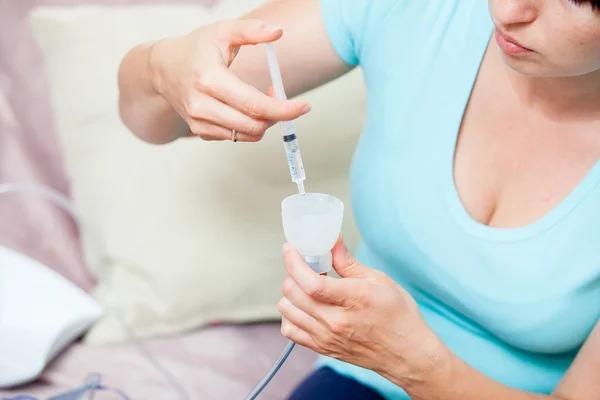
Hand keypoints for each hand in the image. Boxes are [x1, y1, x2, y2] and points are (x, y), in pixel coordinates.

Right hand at [148, 19, 310, 141]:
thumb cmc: (196, 49)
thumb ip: (251, 30)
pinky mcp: (201, 131)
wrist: (163, 69)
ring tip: (263, 102)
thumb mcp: (222, 31)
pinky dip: (249, 127)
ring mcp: (199, 121)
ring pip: (246, 135)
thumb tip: (277, 32)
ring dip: (264, 122)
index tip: (303, 107)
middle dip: (276, 115)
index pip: (253, 104)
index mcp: (209, 79)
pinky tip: (246, 109)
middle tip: (280, 98)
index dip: (283, 109)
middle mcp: (201, 105)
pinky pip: (235, 137)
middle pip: (252, 125)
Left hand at [278, 237, 442, 381]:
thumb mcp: (378, 280)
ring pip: (287, 311)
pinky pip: (290, 331)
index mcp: (353, 299)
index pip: (311, 283)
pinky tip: (304, 307)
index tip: (290, 250)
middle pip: (294, 294)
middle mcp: (335, 321)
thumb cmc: (398, 315)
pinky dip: (290, 315)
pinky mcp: (322, 348)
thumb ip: (348, 261)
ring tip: (305, 287)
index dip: (294, 263)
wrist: (406, 353)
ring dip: (290, 293)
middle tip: (304, 266)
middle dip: (292, 273)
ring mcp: (326, 337)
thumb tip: (332, 240)